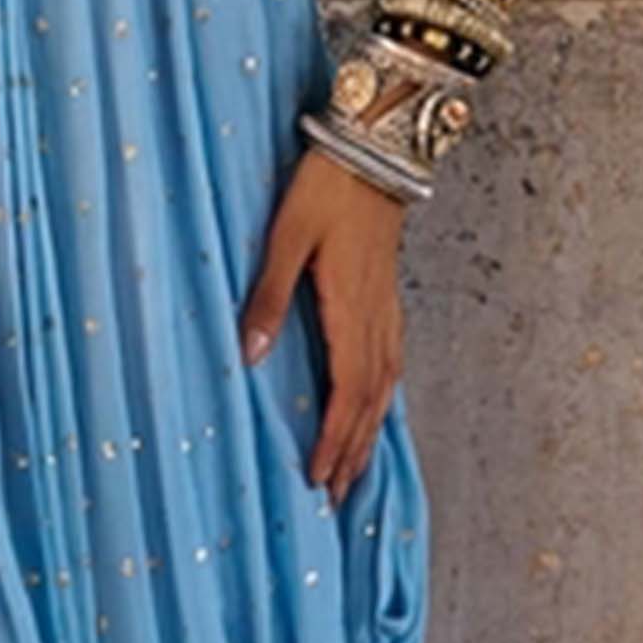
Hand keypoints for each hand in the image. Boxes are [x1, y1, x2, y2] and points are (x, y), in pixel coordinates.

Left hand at [236, 146, 409, 498]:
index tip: (320, 478)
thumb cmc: (326, 187)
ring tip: (355, 470)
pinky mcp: (388, 295)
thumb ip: (267, 296)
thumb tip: (250, 355)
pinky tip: (376, 410)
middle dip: (352, 451)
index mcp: (349, 308)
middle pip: (369, 401)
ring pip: (384, 385)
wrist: (375, 146)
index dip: (335, 439)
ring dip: (369, 432)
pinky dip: (383, 398)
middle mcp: (376, 316)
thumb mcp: (285, 238)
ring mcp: (387, 307)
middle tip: (335, 496)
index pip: (347, 392)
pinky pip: (391, 362)